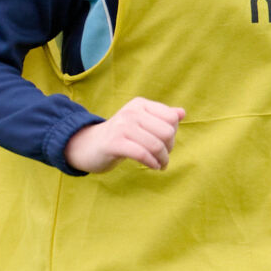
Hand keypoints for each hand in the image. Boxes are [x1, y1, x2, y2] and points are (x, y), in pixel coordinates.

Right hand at [65, 98, 185, 173]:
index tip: (165, 144)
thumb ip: (161, 117)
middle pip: (167, 132)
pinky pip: (142, 154)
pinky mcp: (114, 143)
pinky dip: (151, 163)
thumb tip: (182, 113)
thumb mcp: (140, 122)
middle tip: (162, 157)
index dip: (173, 134)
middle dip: (169, 148)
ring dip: (162, 159)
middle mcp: (132, 111)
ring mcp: (122, 126)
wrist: (87, 146)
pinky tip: (153, 167)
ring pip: (156, 145)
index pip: (172, 118)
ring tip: (160, 165)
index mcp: (140, 104)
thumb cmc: (119, 136)